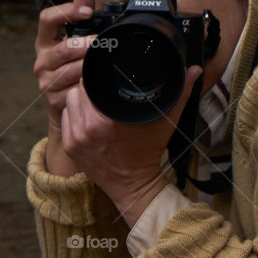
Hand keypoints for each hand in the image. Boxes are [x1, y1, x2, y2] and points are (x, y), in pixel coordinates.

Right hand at [32, 0, 99, 177]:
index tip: (87, 11)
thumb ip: (78, 9)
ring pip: (70, 70)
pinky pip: (73, 90)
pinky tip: (96, 82)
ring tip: (103, 63)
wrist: (66, 108)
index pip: (46, 18)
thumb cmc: (73, 67)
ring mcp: (46, 81)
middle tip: (103, 42)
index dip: (66, 12)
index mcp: (44, 41)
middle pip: (63, 48)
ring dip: (89, 66)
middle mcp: (41, 60)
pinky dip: (87, 86)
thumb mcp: (74, 36)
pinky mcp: (53, 100)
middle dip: (86, 45)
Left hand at [58, 0, 201, 223]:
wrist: (134, 187)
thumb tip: (194, 70)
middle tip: (101, 86)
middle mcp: (86, 129)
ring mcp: (75, 139)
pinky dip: (73, 114)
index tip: (106, 72)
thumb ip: (179, 93)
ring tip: (94, 99)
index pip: (90, 81)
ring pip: (68, 102)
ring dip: (79, 98)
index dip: (96, 73)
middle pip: (77, 89)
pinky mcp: (69, 146)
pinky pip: (64, 119)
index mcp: (106, 120)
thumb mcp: (164, 122)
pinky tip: (86, 115)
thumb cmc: (148, 153)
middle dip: (88, 85)